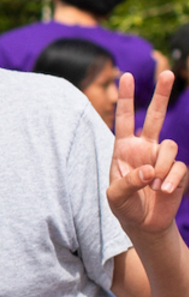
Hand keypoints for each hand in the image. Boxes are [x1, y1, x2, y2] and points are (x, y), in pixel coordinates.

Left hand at [108, 71, 187, 236]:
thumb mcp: (116, 196)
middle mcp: (145, 148)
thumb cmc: (124, 206)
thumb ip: (128, 182)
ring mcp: (162, 158)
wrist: (143, 223)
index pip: (125, 119)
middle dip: (161, 95)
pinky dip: (172, 180)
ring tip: (153, 186)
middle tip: (168, 73)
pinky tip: (164, 191)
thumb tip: (149, 171)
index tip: (126, 76)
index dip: (126, 98)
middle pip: (155, 116)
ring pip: (169, 147)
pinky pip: (179, 167)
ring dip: (161, 167)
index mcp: (124, 149)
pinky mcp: (178, 171)